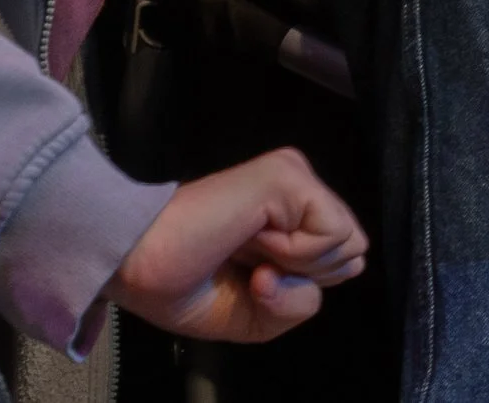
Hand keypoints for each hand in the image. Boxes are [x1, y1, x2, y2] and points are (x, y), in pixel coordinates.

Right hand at [106, 147, 368, 342]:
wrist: (135, 266)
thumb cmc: (183, 285)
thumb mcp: (258, 315)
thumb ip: (300, 301)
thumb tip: (313, 274)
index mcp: (292, 215)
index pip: (343, 261)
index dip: (302, 288)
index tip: (251, 280)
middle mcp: (299, 189)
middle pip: (353, 253)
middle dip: (305, 279)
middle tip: (249, 266)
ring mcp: (294, 176)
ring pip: (349, 244)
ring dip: (295, 267)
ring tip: (246, 250)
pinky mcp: (286, 174)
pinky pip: (331, 234)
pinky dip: (292, 255)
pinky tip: (251, 240)